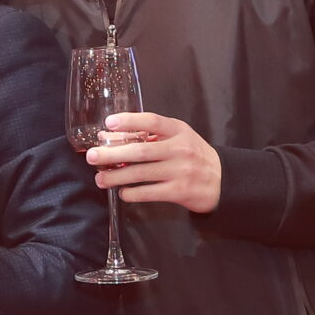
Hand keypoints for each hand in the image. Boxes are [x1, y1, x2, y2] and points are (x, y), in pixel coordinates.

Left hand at [89, 112, 221, 211]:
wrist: (223, 180)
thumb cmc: (193, 155)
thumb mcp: (177, 138)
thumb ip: (150, 136)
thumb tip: (111, 137)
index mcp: (178, 131)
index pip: (152, 121)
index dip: (129, 121)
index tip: (108, 124)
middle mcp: (180, 149)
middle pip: (140, 151)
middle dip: (112, 154)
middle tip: (92, 156)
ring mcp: (181, 171)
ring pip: (141, 173)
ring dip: (117, 176)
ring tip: (100, 178)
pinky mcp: (180, 191)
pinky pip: (150, 192)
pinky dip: (132, 193)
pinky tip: (122, 192)